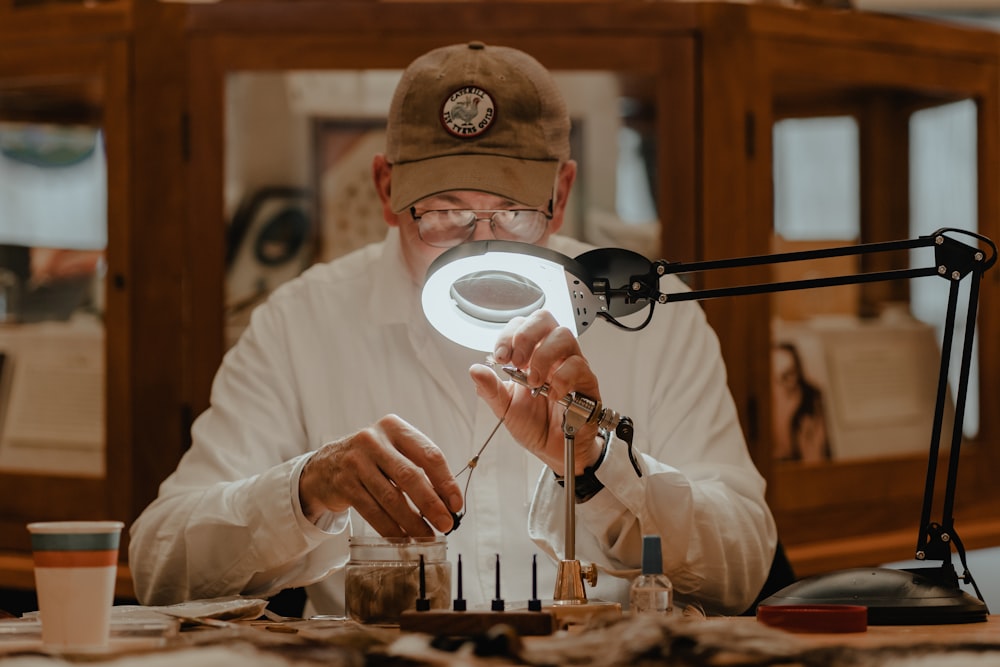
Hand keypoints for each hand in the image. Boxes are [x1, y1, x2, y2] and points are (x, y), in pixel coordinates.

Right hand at [298, 415, 462, 536]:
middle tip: (446, 524)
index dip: (446, 481)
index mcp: (394, 428)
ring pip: (391, 497)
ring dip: (412, 521)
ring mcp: (356, 462)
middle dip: (431, 504)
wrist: (326, 466)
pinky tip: (402, 537)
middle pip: (409, 476)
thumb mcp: (394, 452)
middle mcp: (373, 440)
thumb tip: (447, 503)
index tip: (456, 504)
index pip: (429, 454)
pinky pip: (372, 511)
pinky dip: (390, 528)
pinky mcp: (344, 484)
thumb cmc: (372, 459)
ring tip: (426, 537)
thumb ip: (419, 469)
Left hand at [469, 310, 604, 475]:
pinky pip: (578, 366)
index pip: (522, 325)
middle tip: (518, 361)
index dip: (510, 335)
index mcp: (530, 355)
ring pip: (564, 336)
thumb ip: (490, 389)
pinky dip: (562, 379)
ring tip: (534, 382)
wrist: (554, 450)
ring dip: (543, 357)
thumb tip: (475, 370)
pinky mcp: (587, 382)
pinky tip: (552, 395)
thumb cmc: (534, 424)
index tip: (501, 357)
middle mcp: (551, 355)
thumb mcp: (504, 408)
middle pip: (544, 319)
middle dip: (526, 336)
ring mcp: (571, 365)